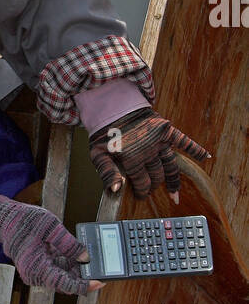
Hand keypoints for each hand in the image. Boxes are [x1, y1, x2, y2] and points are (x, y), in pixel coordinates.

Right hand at [0, 191, 101, 293]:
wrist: (5, 218)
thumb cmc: (24, 221)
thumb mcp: (50, 227)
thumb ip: (69, 244)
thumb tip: (86, 257)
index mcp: (37, 268)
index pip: (66, 284)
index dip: (85, 285)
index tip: (101, 281)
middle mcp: (36, 274)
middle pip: (66, 282)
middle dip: (84, 275)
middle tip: (102, 267)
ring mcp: (37, 271)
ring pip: (63, 275)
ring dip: (77, 268)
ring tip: (92, 257)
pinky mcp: (39, 266)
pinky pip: (58, 268)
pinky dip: (69, 263)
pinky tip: (80, 254)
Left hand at [89, 108, 209, 203]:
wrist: (112, 106)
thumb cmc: (104, 133)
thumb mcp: (98, 155)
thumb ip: (107, 173)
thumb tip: (117, 190)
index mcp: (132, 159)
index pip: (142, 182)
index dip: (142, 191)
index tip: (141, 196)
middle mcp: (149, 152)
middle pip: (157, 176)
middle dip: (154, 185)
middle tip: (152, 189)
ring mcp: (160, 141)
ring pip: (170, 166)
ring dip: (173, 180)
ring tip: (175, 194)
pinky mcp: (166, 130)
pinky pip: (184, 141)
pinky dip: (195, 149)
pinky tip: (206, 157)